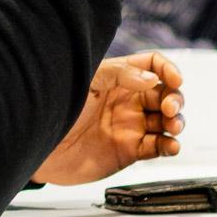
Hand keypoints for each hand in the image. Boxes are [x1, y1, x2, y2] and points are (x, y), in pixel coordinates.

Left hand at [32, 52, 183, 184]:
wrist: (40, 145)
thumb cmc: (57, 108)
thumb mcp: (87, 81)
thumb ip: (120, 75)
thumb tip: (152, 78)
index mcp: (118, 77)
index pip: (152, 65)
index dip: (167, 69)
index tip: (175, 79)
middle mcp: (127, 100)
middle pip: (165, 93)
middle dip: (174, 98)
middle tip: (168, 108)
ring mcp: (130, 125)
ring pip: (166, 121)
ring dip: (176, 122)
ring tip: (172, 126)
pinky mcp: (130, 151)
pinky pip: (158, 147)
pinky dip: (170, 146)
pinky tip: (170, 145)